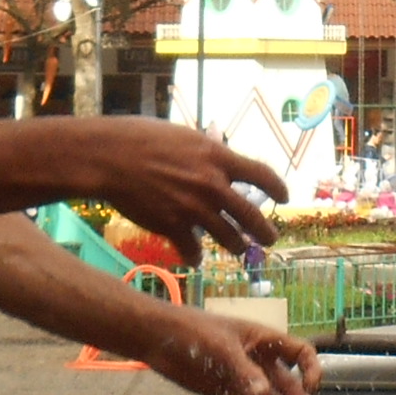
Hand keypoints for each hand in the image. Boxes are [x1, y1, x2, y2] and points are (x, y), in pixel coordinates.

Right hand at [90, 120, 287, 260]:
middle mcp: (212, 184)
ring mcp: (194, 207)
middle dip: (265, 232)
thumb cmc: (142, 138)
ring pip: (229, 237)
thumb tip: (219, 145)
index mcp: (218, 157)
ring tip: (238, 249)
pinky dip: (195, 256)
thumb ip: (206, 149)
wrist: (111, 157)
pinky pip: (193, 249)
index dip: (277, 188)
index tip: (284, 198)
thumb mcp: (184, 136)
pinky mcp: (173, 226)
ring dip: (236, 246)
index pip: (261, 174)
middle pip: (251, 215)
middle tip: (269, 239)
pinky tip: (195, 258)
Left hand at [146, 311, 322, 394]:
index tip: (310, 390)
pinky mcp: (226, 393)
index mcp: (264, 340)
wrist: (159, 339)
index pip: (300, 353)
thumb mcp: (222, 350)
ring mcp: (242, 378)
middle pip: (286, 385)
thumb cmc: (193, 331)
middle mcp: (258, 360)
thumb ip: (245, 374)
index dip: (311, 371)